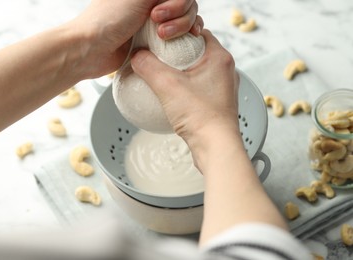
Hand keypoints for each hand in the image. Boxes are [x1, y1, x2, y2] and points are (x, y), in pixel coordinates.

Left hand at [66, 0, 202, 77]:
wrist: (91, 50)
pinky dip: (186, 36)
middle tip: (158, 26)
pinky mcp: (156, 41)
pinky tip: (188, 39)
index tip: (158, 13)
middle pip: (187, 4)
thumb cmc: (108, 20)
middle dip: (180, 15)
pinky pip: (181, 36)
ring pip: (186, 19)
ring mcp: (156, 22)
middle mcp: (153, 3)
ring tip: (163, 37)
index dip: (178, 2)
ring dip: (182, 27)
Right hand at [130, 29, 238, 146]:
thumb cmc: (202, 116)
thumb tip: (137, 56)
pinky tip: (170, 96)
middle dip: (177, 52)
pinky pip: (198, 87)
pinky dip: (185, 87)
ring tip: (162, 76)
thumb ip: (148, 66)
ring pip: (197, 70)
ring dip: (180, 71)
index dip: (178, 33)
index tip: (162, 39)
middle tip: (159, 56)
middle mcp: (225, 70)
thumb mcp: (167, 85)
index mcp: (220, 57)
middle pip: (197, 51)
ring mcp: (222, 88)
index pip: (197, 32)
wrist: (216, 147)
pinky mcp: (217, 103)